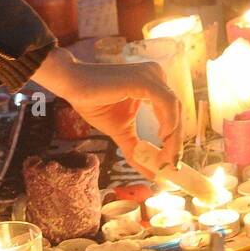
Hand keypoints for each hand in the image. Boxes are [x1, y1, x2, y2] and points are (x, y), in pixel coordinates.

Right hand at [31, 48, 181, 177]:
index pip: (173, 113)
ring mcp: (151, 75)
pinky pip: (166, 102)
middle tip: (171, 166)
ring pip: (175, 108)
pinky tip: (162, 138)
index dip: (175, 139)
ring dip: (174, 136)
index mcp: (153, 85)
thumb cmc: (95, 103)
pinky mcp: (143, 79)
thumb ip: (137, 150)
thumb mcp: (121, 132)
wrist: (72, 86)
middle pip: (177, 111)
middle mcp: (156, 75)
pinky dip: (168, 122)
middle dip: (176, 142)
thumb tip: (152, 175)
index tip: (171, 163)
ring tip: (165, 157)